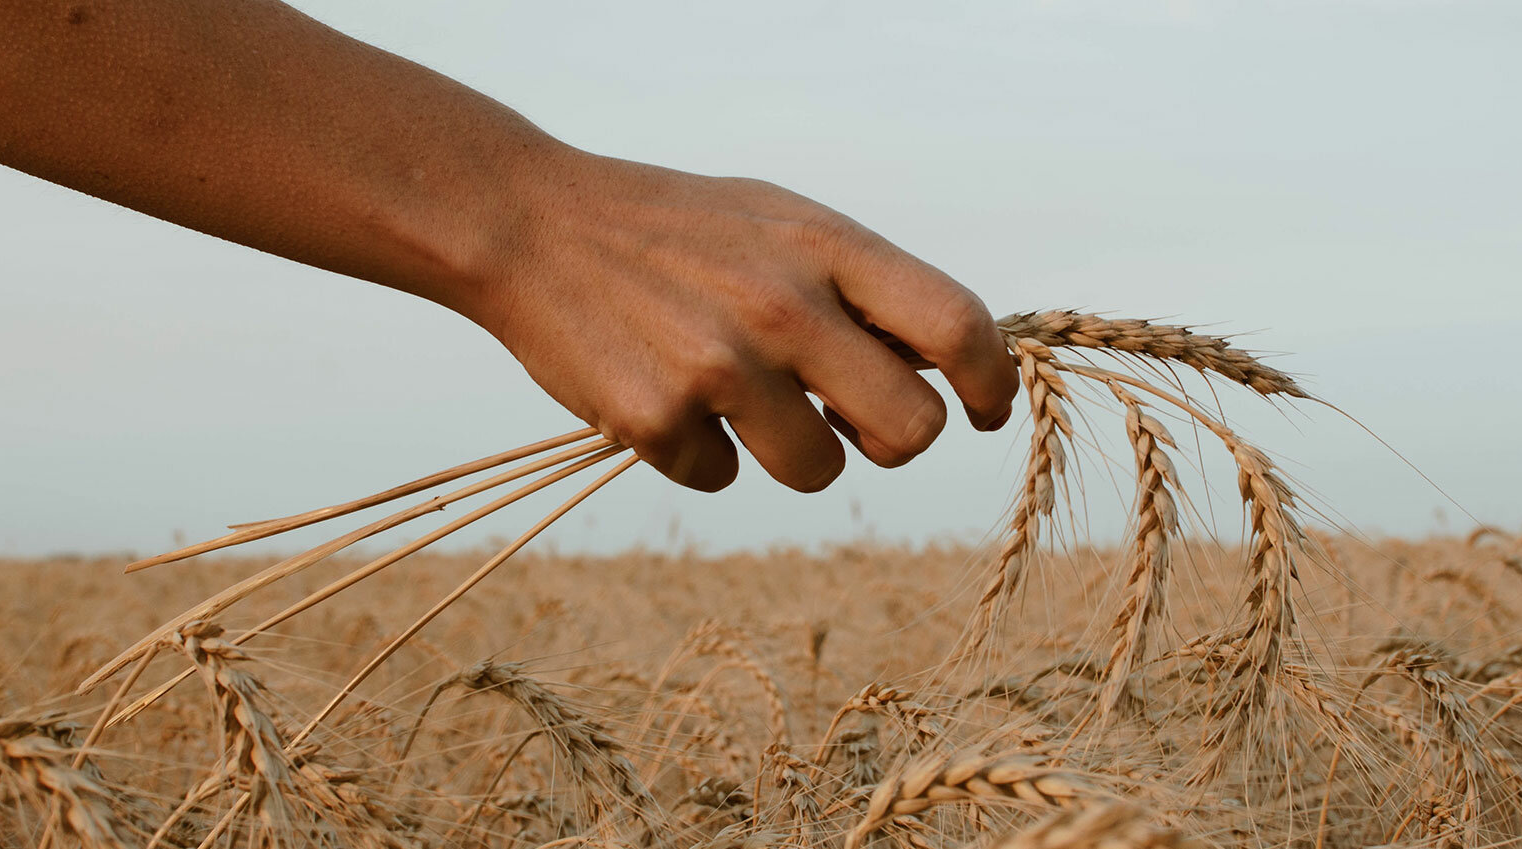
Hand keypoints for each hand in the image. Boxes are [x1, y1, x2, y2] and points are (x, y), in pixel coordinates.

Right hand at [446, 148, 1018, 492]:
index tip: (985, 409)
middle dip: (889, 440)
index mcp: (826, 247)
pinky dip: (701, 454)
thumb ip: (858, 286)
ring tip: (738, 398)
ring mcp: (719, 368)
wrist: (531, 224)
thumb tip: (937, 370)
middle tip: (851, 422)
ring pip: (819, 471)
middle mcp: (784, 307)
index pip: (956, 325)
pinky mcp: (657, 421)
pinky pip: (721, 479)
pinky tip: (664, 394)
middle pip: (910, 430)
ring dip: (793, 453)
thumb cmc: (673, 228)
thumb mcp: (778, 221)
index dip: (990, 382)